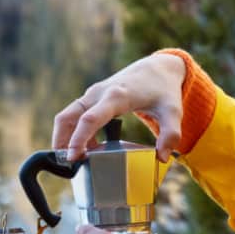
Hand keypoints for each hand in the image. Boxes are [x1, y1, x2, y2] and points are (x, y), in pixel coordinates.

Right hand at [53, 53, 186, 162]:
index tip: (73, 157)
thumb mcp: (173, 111)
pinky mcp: (92, 98)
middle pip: (68, 117)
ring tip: (74, 161)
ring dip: (64, 138)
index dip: (79, 139)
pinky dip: (74, 132)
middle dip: (61, 141)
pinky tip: (87, 150)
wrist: (158, 69)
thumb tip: (161, 158)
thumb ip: (170, 134)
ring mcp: (93, 94)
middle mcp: (99, 93)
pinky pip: (74, 115)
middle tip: (66, 165)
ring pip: (67, 116)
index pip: (90, 119)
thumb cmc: (164, 90)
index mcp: (117, 96)